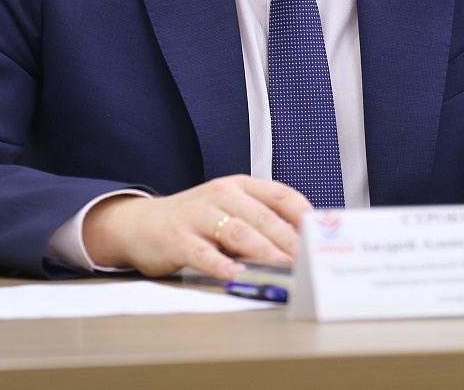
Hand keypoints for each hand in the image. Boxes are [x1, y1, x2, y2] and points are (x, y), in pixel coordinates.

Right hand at [82, 175, 313, 278]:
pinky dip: (222, 265)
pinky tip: (236, 276)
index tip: (323, 234)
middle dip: (290, 240)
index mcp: (240, 186)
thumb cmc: (195, 221)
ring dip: (264, 252)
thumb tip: (303, 245)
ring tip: (283, 267)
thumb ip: (260, 222)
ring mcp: (199, 215)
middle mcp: (221, 195)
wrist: (140, 224)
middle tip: (310, 260)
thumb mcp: (229, 210)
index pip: (280, 194)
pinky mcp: (178, 239)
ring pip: (238, 232)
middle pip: (263, 217)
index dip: (304, 215)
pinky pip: (204, 253)